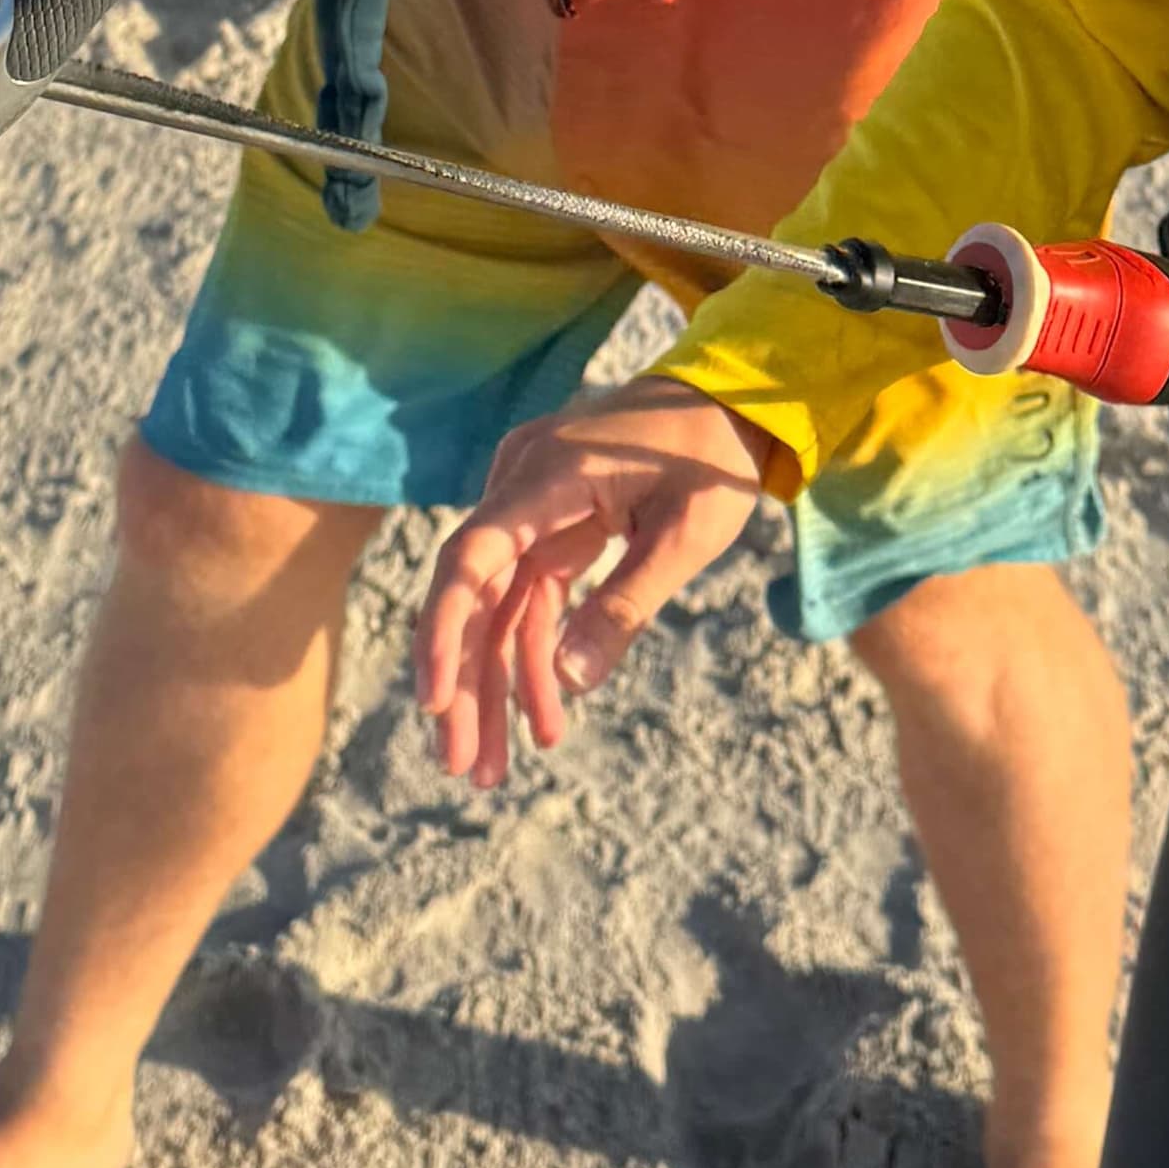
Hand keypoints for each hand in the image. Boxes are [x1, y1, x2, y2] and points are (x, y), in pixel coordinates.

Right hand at [414, 380, 781, 783]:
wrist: (735, 398)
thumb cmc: (713, 459)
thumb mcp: (686, 536)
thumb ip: (626, 605)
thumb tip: (568, 681)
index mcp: (548, 475)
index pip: (472, 558)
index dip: (444, 633)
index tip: (434, 703)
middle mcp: (523, 484)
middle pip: (477, 596)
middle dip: (467, 685)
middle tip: (464, 768)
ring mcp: (532, 504)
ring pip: (498, 607)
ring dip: (498, 685)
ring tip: (496, 769)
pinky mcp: (551, 524)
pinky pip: (530, 597)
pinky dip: (536, 655)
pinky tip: (545, 717)